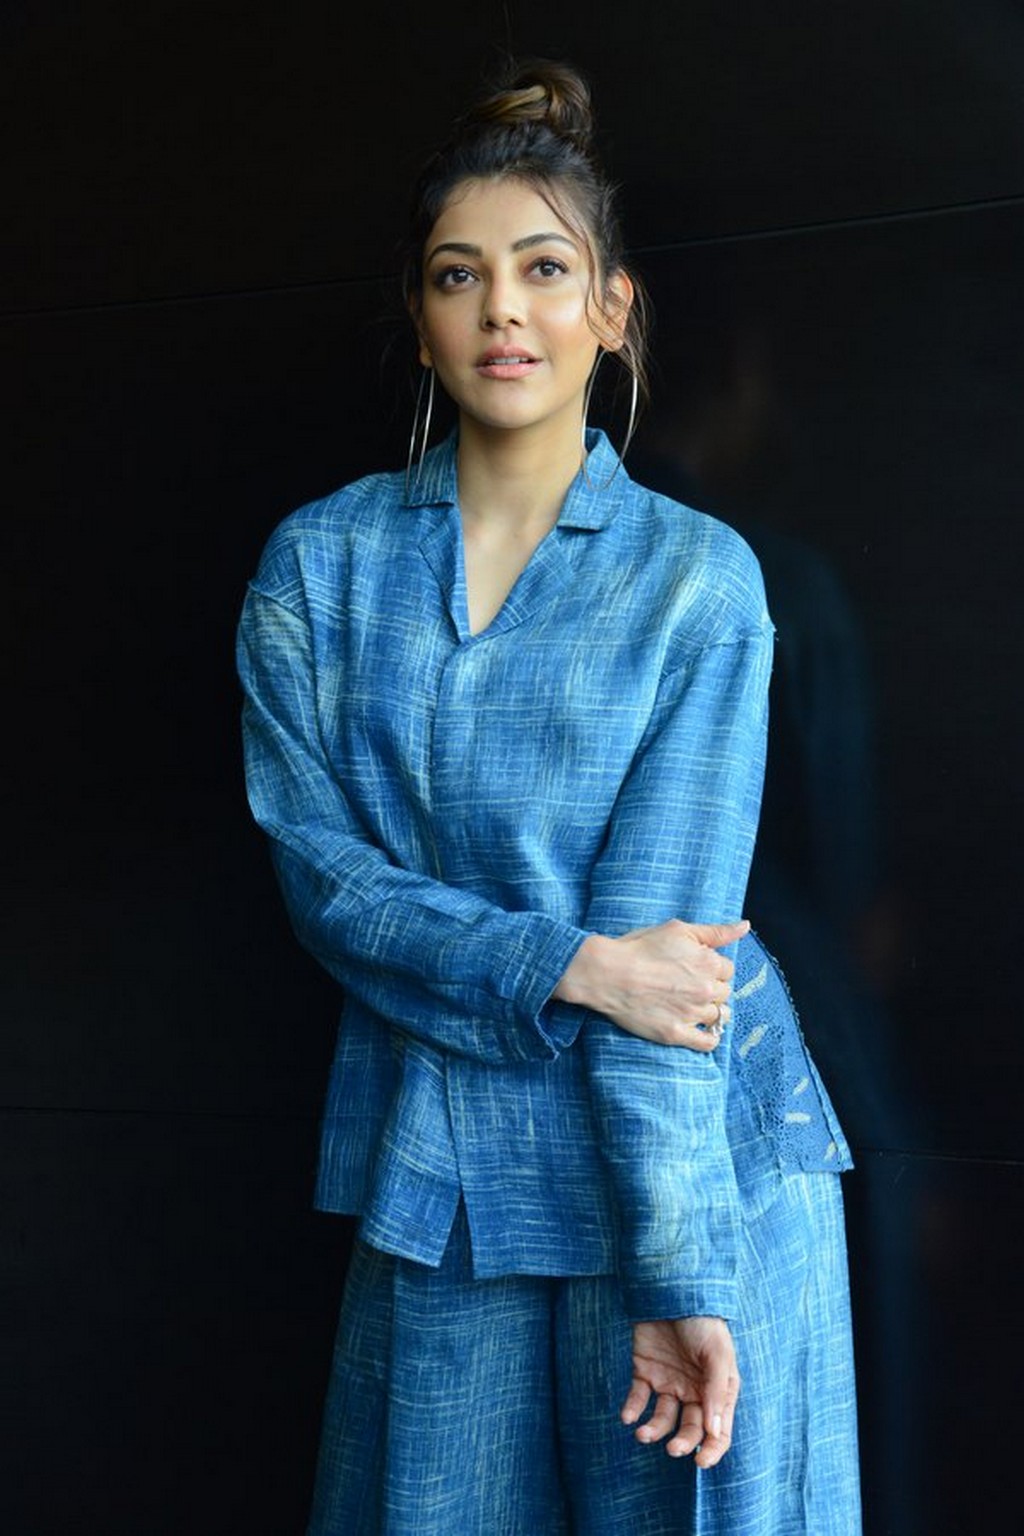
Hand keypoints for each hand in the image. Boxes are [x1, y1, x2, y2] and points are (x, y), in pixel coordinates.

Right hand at [554, 918, 747, 1049]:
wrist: (607, 973)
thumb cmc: (639, 948)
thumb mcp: (678, 930)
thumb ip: (716, 931)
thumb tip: (745, 926)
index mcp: (709, 963)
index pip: (727, 969)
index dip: (711, 968)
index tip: (694, 968)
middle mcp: (706, 990)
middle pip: (724, 993)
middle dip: (711, 989)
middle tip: (687, 986)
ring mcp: (692, 1013)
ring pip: (719, 1017)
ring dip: (710, 1012)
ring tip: (689, 1005)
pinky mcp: (676, 1033)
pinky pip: (708, 1042)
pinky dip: (709, 1037)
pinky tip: (699, 1030)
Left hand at [621, 1316, 739, 1466]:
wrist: (670, 1289)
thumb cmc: (701, 1320)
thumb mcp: (716, 1352)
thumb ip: (715, 1391)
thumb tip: (713, 1432)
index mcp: (716, 1389)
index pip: (719, 1430)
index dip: (712, 1450)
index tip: (699, 1462)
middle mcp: (693, 1390)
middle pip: (690, 1428)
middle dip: (682, 1442)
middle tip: (671, 1449)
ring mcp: (669, 1382)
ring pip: (662, 1418)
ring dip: (653, 1430)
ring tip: (643, 1434)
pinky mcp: (645, 1371)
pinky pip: (638, 1398)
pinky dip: (632, 1410)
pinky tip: (627, 1417)